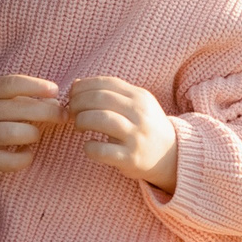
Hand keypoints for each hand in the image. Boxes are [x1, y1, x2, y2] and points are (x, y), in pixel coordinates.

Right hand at [0, 76, 63, 192]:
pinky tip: (27, 152)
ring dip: (34, 134)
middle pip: (20, 109)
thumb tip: (56, 102)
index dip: (36, 86)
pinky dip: (26, 157)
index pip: (12, 84)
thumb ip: (20, 98)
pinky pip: (12, 160)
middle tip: (63, 116)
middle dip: (48, 112)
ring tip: (35, 135)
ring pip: (17, 133)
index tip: (55, 90)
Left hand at [66, 76, 178, 192]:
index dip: (83, 87)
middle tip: (70, 112)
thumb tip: (76, 84)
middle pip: (100, 98)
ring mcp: (136, 136)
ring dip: (81, 121)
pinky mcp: (131, 158)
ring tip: (78, 126)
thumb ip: (109, 93)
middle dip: (77, 103)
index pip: (106, 83)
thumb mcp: (135, 105)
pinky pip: (102, 150)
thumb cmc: (145, 127)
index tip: (72, 96)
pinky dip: (89, 147)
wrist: (171, 156)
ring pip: (100, 119)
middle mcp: (140, 114)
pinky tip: (88, 146)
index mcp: (140, 97)